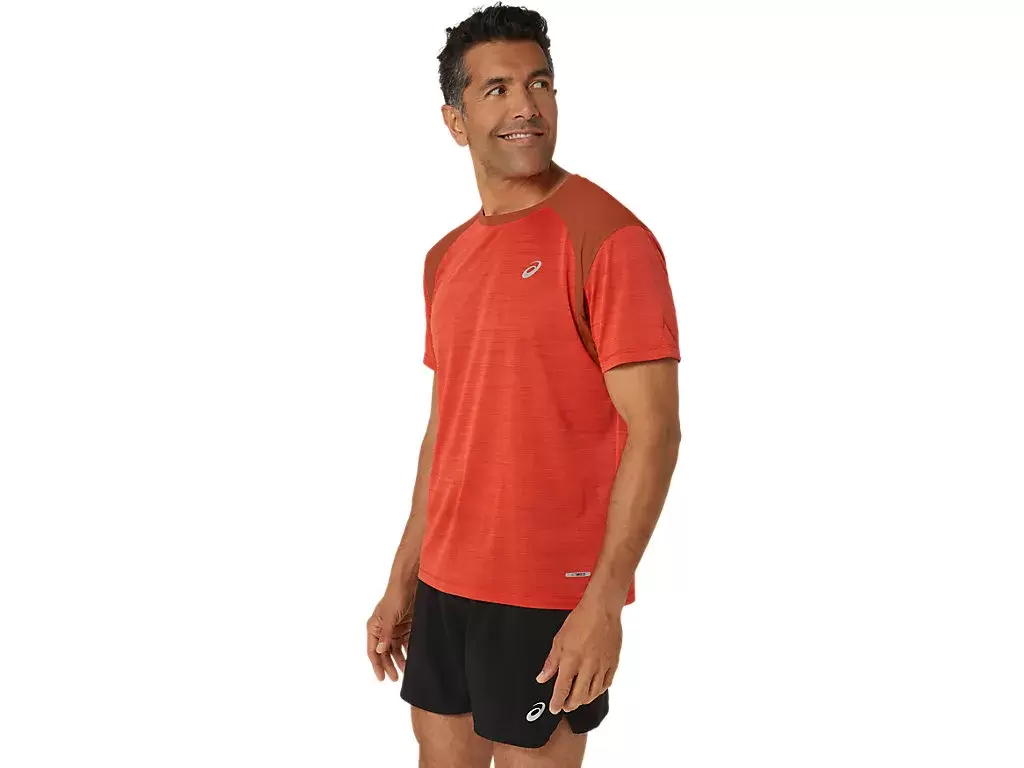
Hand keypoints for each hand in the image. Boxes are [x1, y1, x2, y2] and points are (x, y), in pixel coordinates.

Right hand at [366, 583, 415, 681]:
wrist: (409, 582)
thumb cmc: (395, 596)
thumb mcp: (389, 617)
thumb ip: (385, 635)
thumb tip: (380, 651)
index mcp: (374, 627)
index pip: (373, 651)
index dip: (377, 665)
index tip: (382, 677)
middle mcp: (382, 629)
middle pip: (384, 652)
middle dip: (389, 665)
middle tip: (395, 678)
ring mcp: (394, 628)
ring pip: (395, 649)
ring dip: (400, 659)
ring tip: (405, 671)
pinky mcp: (406, 625)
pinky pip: (405, 642)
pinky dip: (408, 650)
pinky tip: (412, 658)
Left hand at [535, 597, 621, 713]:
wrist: (602, 609)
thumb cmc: (580, 620)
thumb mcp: (559, 640)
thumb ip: (551, 662)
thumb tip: (542, 678)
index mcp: (571, 661)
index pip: (562, 689)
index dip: (556, 702)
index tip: (554, 708)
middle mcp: (587, 667)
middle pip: (578, 696)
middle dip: (570, 704)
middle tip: (565, 706)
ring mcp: (602, 666)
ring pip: (593, 693)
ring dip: (584, 700)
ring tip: (578, 700)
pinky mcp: (613, 663)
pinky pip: (606, 684)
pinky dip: (598, 691)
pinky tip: (593, 691)